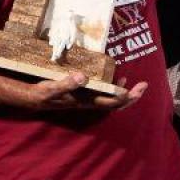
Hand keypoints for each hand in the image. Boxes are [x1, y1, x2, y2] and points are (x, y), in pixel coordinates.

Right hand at [31, 73, 147, 110]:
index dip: (128, 96)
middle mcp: (91, 101)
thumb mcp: (53, 88)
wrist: (34, 99)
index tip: (140, 87)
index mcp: (88, 101)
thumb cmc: (44, 94)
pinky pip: (103, 92)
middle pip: (117, 103)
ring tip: (132, 80)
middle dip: (132, 95)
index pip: (114, 102)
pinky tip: (113, 77)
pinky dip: (112, 85)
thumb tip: (83, 76)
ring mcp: (88, 98)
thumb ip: (67, 83)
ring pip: (111, 98)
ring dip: (123, 91)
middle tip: (144, 85)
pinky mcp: (83, 94)